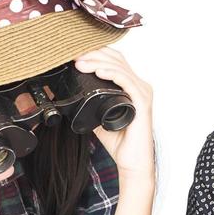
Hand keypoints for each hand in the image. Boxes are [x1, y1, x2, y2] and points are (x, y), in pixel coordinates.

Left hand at [72, 47, 154, 179]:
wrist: (131, 161)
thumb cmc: (120, 141)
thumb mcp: (99, 117)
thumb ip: (91, 103)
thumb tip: (71, 95)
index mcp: (131, 86)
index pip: (115, 60)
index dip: (96, 53)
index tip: (76, 55)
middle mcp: (139, 86)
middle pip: (116, 59)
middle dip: (94, 54)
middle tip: (74, 57)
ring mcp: (142, 93)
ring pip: (120, 67)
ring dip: (98, 62)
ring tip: (81, 63)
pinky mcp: (142, 102)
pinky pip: (127, 82)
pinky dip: (112, 74)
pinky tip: (99, 72)